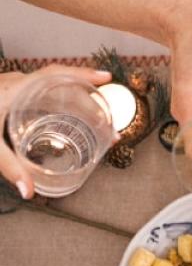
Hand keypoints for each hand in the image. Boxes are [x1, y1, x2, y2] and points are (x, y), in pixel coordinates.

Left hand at [0, 66, 110, 198]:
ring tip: (95, 122)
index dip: (84, 76)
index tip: (106, 79)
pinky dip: (60, 103)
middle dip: (89, 101)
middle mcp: (17, 83)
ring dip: (76, 102)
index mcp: (16, 88)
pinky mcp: (7, 95)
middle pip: (62, 85)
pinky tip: (64, 120)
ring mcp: (11, 87)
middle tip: (107, 123)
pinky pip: (41, 94)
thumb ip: (9, 167)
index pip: (58, 75)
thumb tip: (31, 191)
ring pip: (53, 89)